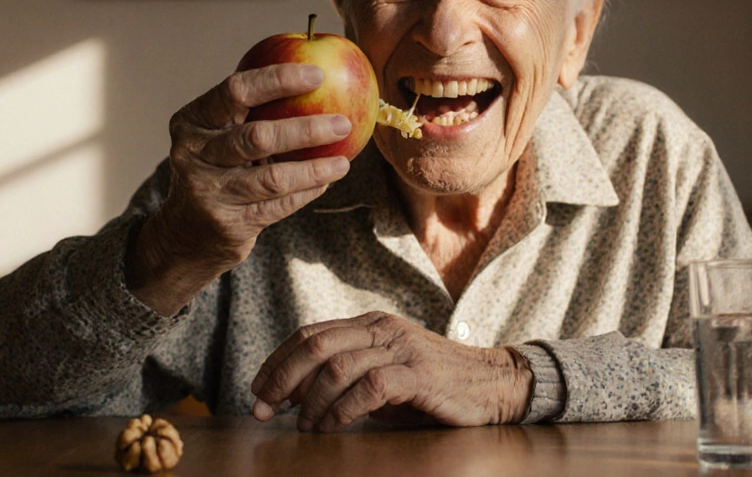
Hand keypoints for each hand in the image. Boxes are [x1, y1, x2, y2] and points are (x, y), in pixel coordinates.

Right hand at [126, 63, 351, 314]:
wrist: (188, 231)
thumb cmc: (219, 166)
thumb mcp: (221, 133)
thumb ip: (254, 108)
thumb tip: (318, 75)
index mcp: (193, 120)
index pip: (236, 90)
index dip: (278, 80)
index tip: (318, 75)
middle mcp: (193, 153)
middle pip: (257, 136)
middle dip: (306, 129)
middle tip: (343, 123)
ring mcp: (207, 191)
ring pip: (272, 178)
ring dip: (314, 169)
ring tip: (343, 162)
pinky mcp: (227, 223)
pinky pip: (278, 206)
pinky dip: (306, 193)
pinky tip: (325, 182)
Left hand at [249, 311, 531, 431]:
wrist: (494, 384)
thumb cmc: (435, 385)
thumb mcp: (386, 372)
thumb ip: (348, 375)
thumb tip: (296, 396)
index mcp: (370, 324)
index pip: (309, 334)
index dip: (276, 363)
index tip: (257, 393)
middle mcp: (382, 329)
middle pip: (315, 345)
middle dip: (281, 379)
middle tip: (264, 410)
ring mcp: (401, 348)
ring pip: (337, 366)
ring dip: (312, 401)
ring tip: (305, 426)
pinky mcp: (418, 374)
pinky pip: (369, 387)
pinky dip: (342, 409)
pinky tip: (334, 426)